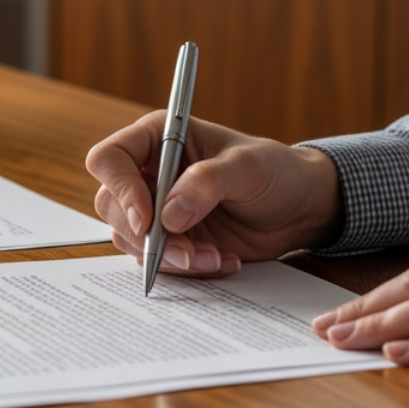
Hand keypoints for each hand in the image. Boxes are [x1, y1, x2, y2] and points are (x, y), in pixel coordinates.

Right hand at [85, 112, 342, 278]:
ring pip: (131, 239)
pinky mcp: (170, 240)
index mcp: (158, 138)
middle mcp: (149, 173)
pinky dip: (188, 268)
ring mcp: (156, 209)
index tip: (148, 220)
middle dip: (147, 236)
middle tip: (189, 252)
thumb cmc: (275, 171)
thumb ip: (207, 183)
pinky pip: (158, 261)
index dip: (120, 190)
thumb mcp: (247, 167)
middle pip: (111, 206)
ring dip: (170, 257)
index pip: (110, 159)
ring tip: (216, 257)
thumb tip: (168, 215)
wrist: (298, 207)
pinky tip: (224, 260)